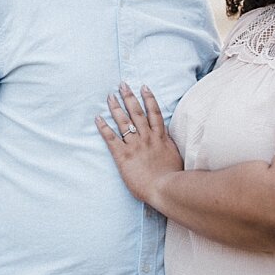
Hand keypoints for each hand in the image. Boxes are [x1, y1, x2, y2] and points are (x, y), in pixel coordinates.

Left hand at [95, 83, 183, 204]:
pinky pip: (111, 138)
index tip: (143, 87)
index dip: (148, 98)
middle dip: (129, 97)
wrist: (166, 189)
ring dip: (116, 107)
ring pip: (124, 121)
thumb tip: (169, 140)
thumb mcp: (176, 157)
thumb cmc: (174, 178)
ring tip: (109, 96)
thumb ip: (170, 146)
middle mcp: (147, 138)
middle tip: (122, 85)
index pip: (154, 113)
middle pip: (137, 112)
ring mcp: (135, 146)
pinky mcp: (124, 156)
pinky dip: (104, 127)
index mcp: (161, 138)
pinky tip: (98, 118)